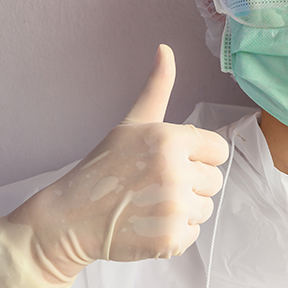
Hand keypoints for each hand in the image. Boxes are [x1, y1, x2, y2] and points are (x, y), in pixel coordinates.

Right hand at [11, 44, 228, 278]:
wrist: (70, 217)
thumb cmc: (104, 167)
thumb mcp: (132, 123)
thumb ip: (157, 87)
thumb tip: (166, 48)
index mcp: (170, 138)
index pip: (218, 150)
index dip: (197, 158)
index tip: (170, 163)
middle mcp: (174, 171)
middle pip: (214, 181)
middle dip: (189, 185)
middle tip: (153, 186)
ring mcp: (173, 206)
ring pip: (205, 209)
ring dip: (183, 211)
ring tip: (149, 204)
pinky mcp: (170, 239)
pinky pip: (193, 235)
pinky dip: (174, 236)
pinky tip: (147, 225)